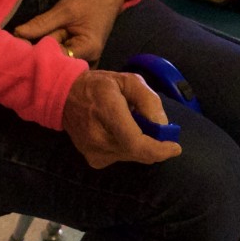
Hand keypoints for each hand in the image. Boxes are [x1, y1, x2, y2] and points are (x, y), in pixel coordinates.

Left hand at [14, 0, 125, 62]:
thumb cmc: (89, 2)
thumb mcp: (64, 10)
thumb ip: (41, 23)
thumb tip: (16, 35)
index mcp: (88, 50)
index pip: (57, 58)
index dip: (38, 52)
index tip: (21, 45)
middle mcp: (89, 63)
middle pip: (57, 64)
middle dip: (41, 53)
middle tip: (23, 45)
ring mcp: (85, 64)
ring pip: (58, 63)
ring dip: (45, 53)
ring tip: (34, 45)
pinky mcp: (80, 61)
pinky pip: (62, 60)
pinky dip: (51, 53)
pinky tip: (42, 47)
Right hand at [62, 70, 181, 167]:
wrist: (64, 96)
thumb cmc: (99, 86)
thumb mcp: (128, 80)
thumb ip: (148, 100)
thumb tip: (162, 125)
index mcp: (107, 112)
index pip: (135, 143)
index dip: (159, 150)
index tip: (175, 147)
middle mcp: (98, 137)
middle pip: (139, 152)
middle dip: (154, 143)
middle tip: (154, 127)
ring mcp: (94, 152)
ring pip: (133, 157)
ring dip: (141, 144)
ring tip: (132, 125)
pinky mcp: (94, 160)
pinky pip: (123, 158)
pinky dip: (130, 148)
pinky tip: (121, 133)